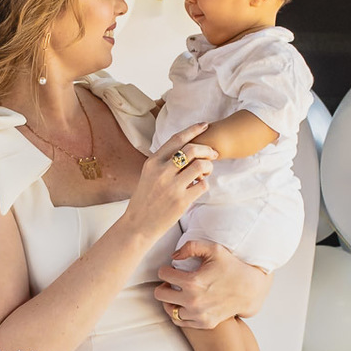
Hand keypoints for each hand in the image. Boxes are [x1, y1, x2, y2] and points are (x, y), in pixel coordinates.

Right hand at [122, 123, 216, 241]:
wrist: (137, 226)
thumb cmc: (144, 200)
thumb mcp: (148, 175)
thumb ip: (163, 162)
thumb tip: (186, 151)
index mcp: (152, 162)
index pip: (176, 139)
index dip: (193, 130)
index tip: (205, 125)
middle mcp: (162, 171)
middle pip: (192, 150)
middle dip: (207, 150)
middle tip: (213, 154)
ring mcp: (172, 186)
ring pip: (201, 166)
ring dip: (208, 167)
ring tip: (206, 173)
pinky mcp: (181, 201)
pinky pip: (203, 185)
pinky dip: (204, 184)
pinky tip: (198, 187)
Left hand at [155, 240, 272, 328]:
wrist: (250, 290)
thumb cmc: (232, 267)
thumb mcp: (214, 249)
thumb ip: (191, 246)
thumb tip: (174, 256)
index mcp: (193, 282)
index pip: (163, 275)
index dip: (166, 269)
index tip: (171, 269)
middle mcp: (193, 301)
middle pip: (160, 294)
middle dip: (164, 285)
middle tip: (172, 282)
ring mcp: (198, 315)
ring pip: (168, 309)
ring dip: (170, 300)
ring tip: (178, 293)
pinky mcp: (204, 324)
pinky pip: (179, 321)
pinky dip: (178, 312)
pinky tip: (184, 304)